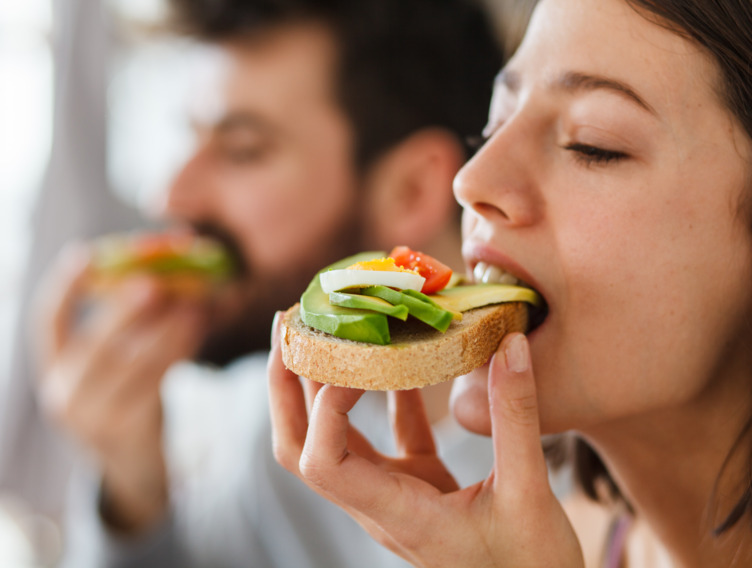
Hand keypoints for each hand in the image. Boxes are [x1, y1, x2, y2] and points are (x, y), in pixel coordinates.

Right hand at [34, 244, 206, 532]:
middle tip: (156, 281)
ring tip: (195, 301)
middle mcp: (65, 394)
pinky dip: (180, 348)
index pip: (48, 324)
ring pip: (134, 362)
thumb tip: (163, 276)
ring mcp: (95, 417)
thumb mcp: (111, 369)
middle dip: (126, 309)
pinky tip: (198, 326)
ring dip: (168, 327)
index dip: (66, 288)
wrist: (132, 469)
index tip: (84, 254)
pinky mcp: (129, 428)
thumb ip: (125, 330)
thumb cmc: (125, 402)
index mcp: (54, 370)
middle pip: (95, 344)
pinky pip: (158, 380)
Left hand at [268, 315, 583, 567]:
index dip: (324, 407)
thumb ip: (516, 419)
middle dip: (287, 386)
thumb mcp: (529, 493)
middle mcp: (379, 504)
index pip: (323, 462)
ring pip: (331, 440)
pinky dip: (382, 395)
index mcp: (396, 514)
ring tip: (324, 329)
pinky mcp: (415, 486)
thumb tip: (508, 345)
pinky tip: (398, 358)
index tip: (356, 359)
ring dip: (320, 386)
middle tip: (290, 324)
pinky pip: (385, 436)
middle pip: (301, 448)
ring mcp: (392, 494)